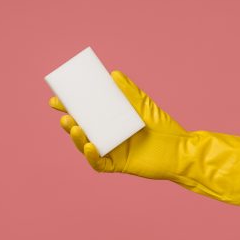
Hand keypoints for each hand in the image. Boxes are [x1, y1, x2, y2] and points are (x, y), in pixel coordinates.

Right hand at [49, 70, 239, 210]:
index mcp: (111, 122)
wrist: (182, 149)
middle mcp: (108, 137)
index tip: (58, 98)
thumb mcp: (144, 105)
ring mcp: (112, 151)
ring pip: (87, 146)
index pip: (86, 113)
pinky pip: (99, 162)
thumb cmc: (164, 128)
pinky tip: (90, 145)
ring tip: (73, 126)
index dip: (71, 107)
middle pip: (82, 129)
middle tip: (62, 112)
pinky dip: (92, 155)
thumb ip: (129, 92)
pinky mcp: (118, 165)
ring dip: (77, 137)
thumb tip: (113, 74)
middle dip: (69, 121)